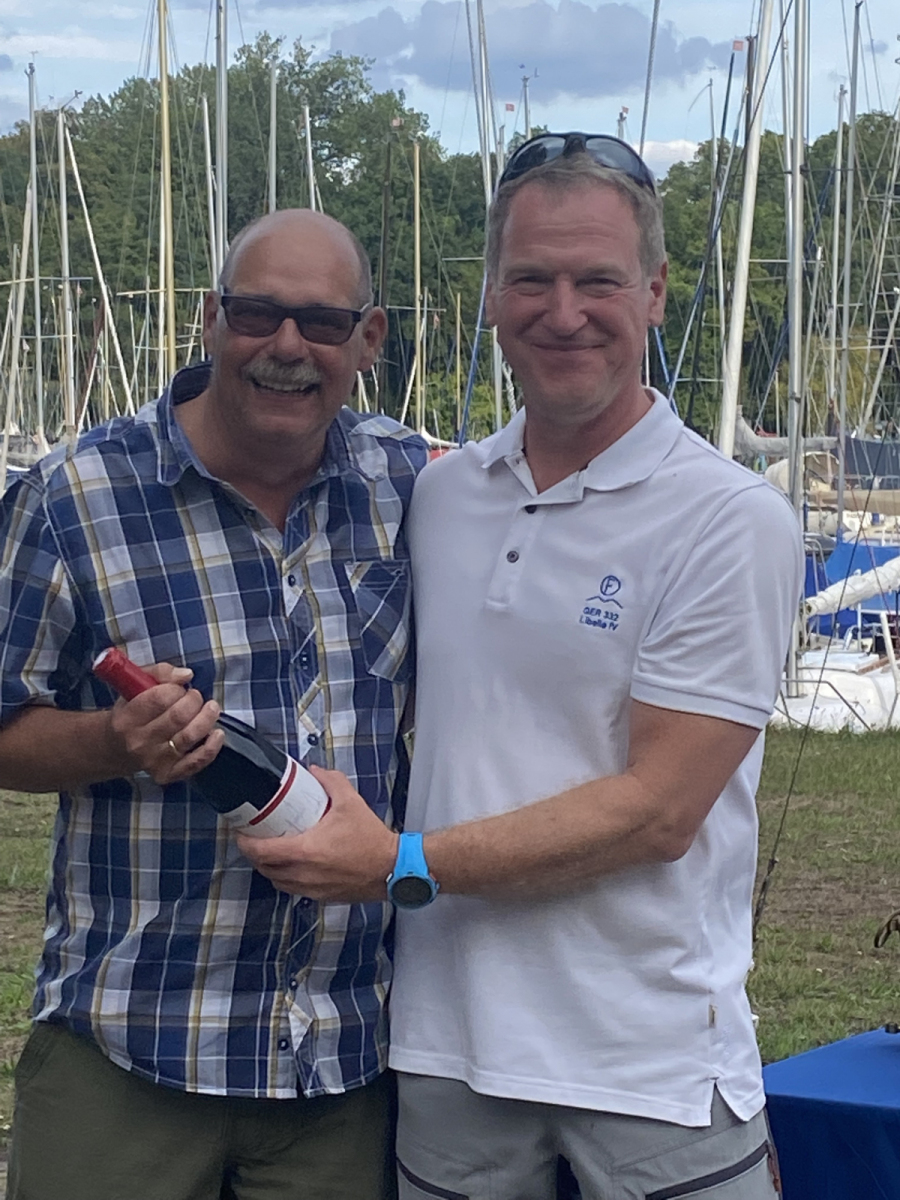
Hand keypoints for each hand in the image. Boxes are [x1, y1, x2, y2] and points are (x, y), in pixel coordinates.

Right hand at [107, 662, 224, 785]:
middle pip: (178, 717)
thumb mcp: (136, 686)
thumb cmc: (131, 711)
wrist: (116, 748)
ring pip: (190, 737)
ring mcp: (154, 760)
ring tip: (211, 708)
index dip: (177, 689)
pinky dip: (212, 747)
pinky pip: (196, 762)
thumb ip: (160, 672)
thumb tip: (187, 675)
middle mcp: (139, 742)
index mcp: (127, 718)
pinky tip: (217, 733)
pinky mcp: (167, 773)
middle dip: (195, 701)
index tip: (180, 688)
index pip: (159, 698)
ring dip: (207, 718)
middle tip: (196, 697)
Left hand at [236, 767, 398, 903]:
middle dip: (254, 854)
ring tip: (272, 851)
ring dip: (269, 868)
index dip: (245, 843)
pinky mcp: (321, 897)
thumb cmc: (371, 838)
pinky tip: (294, 865)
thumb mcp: (351, 802)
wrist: (393, 868)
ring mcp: (311, 889)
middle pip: (264, 868)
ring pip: (276, 881)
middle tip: (254, 838)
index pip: (262, 852)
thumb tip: (314, 770)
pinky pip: (293, 889)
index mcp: (306, 850)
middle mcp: (303, 874)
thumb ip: (331, 781)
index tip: (240, 832)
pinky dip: (286, 878)